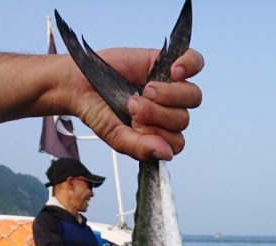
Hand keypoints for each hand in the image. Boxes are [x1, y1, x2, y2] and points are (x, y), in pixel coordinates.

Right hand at [68, 48, 203, 160]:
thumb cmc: (99, 113)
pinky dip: (188, 65)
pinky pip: (195, 62)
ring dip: (168, 96)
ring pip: (192, 96)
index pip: (176, 142)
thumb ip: (140, 147)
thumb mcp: (116, 136)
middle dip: (157, 115)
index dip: (159, 136)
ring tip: (145, 90)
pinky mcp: (166, 62)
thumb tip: (166, 154)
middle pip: (183, 119)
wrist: (80, 86)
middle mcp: (168, 113)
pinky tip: (174, 71)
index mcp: (159, 135)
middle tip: (132, 105)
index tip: (136, 127)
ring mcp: (170, 87)